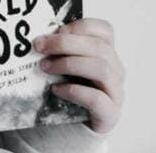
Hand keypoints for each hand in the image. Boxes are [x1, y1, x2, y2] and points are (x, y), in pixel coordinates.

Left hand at [34, 18, 124, 133]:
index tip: (58, 30)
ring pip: (101, 69)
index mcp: (107, 54)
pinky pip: (96, 99)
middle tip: (40, 46)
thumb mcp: (67, 67)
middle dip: (66, 43)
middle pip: (99, 48)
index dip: (82, 26)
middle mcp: (116, 71)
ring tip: (45, 67)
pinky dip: (74, 91)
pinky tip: (56, 89)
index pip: (105, 30)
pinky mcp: (110, 115)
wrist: (74, 129)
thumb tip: (40, 38)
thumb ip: (61, 51)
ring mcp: (116, 93)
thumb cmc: (70, 93)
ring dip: (69, 64)